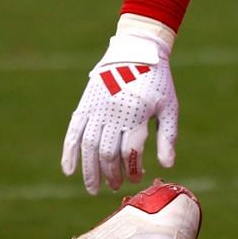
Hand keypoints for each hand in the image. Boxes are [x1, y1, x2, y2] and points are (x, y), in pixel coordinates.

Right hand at [61, 16, 179, 193]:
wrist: (136, 50)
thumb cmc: (157, 82)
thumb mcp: (169, 107)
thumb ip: (167, 137)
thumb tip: (167, 165)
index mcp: (137, 113)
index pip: (131, 151)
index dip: (133, 169)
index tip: (136, 178)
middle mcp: (113, 112)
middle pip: (108, 153)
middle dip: (112, 174)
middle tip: (115, 185)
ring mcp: (96, 108)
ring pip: (88, 146)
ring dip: (90, 170)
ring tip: (93, 188)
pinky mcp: (85, 105)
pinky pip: (73, 132)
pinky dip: (68, 152)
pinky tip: (68, 171)